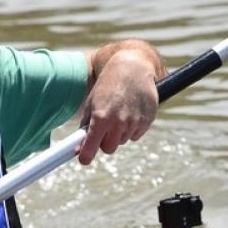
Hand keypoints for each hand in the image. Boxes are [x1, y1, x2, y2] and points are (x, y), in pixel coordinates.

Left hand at [78, 40, 161, 164]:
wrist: (132, 67)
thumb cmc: (108, 85)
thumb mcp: (92, 101)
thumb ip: (86, 124)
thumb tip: (79, 146)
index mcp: (101, 118)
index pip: (91, 147)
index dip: (86, 156)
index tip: (84, 159)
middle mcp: (118, 122)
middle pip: (108, 149)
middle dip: (105, 142)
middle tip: (104, 129)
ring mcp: (134, 122)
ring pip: (123, 141)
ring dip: (119, 133)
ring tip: (120, 112)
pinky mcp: (147, 121)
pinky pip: (135, 135)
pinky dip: (132, 128)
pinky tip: (131, 111)